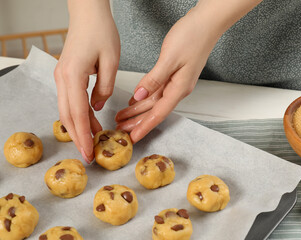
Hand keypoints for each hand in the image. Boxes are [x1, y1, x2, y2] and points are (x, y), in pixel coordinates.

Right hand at [54, 0, 119, 162]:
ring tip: (92, 141)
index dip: (84, 135)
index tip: (89, 152)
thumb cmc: (101, 32)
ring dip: (79, 127)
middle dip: (77, 138)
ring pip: (68, 110)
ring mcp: (62, 77)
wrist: (88, 15)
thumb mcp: (111, 61)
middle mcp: (62, 79)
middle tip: (88, 155)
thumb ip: (105, 88)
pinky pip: (71, 101)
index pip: (78, 113)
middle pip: (68, 116)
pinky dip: (80, 114)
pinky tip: (90, 122)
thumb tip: (98, 107)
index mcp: (73, 76)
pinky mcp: (67, 76)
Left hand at [115, 7, 220, 142]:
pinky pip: (156, 90)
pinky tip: (134, 100)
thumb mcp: (170, 59)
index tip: (133, 137)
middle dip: (137, 121)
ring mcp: (176, 82)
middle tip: (120, 128)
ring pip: (154, 101)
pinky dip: (143, 97)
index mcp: (179, 88)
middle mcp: (178, 88)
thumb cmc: (193, 37)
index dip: (144, 126)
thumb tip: (139, 96)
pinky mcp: (173, 74)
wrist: (206, 23)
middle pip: (154, 110)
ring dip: (137, 110)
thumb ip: (154, 80)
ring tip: (122, 116)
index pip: (158, 113)